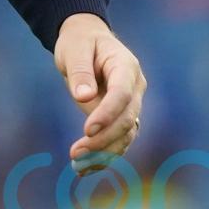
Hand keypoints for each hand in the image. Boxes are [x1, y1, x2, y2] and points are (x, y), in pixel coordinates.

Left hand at [53, 13, 145, 174]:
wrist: (86, 40)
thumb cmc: (79, 42)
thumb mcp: (74, 48)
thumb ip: (79, 71)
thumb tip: (83, 97)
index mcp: (126, 66)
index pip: (122, 94)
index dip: (107, 114)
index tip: (87, 130)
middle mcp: (135, 88)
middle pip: (126, 119)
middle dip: (103, 139)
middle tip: (75, 153)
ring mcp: (131, 104)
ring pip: (126, 135)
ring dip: (104, 153)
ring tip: (78, 166)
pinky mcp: (121, 116)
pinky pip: (118, 139)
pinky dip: (104, 155)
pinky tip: (84, 168)